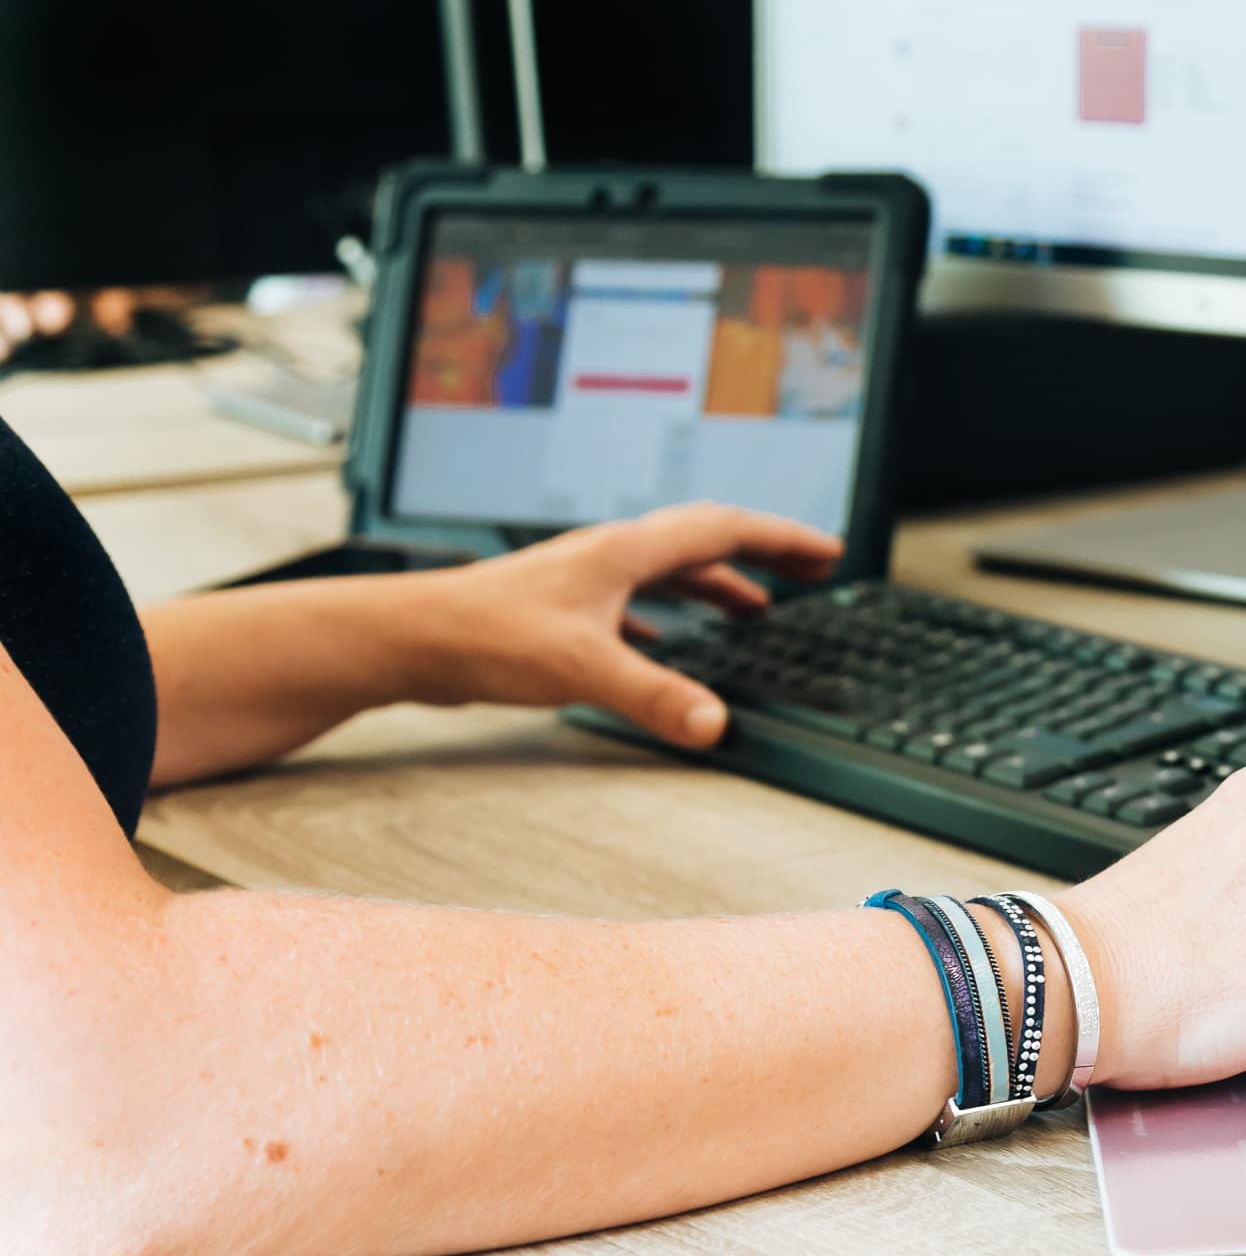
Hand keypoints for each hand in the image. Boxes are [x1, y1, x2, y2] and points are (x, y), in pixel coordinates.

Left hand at [406, 503, 840, 745]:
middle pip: (703, 543)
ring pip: (667, 573)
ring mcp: (583, 582)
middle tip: (809, 570)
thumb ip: (655, 697)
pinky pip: (633, 605)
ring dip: (717, 586)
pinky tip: (666, 646)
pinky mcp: (561, 611)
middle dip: (761, 555)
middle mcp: (609, 557)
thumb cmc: (484, 636)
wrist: (408, 639)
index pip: (723, 529)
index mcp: (625, 553)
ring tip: (754, 611)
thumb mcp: (583, 669)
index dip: (782, 540)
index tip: (827, 553)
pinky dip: (667, 618)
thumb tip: (717, 725)